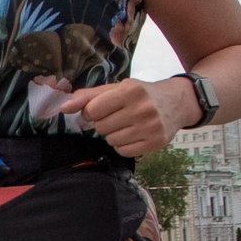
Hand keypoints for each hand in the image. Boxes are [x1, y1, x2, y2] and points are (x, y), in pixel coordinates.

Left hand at [61, 77, 190, 158]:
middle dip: (104, 123)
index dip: (92, 112)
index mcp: (131, 90)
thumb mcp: (116, 88)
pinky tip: (133, 134)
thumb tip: (64, 107)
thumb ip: (88, 96)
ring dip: (114, 134)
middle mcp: (142, 108)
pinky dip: (123, 145)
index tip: (101, 109)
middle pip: (101, 127)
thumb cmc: (140, 94)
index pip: (94, 109)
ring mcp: (150, 127)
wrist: (176, 103)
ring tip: (127, 125)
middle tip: (118, 116)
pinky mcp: (155, 143)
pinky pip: (124, 151)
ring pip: (111, 140)